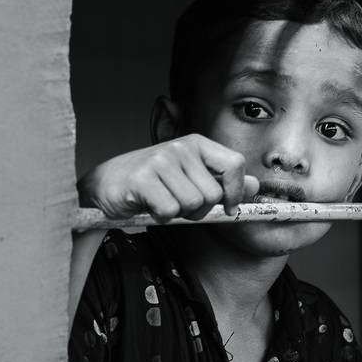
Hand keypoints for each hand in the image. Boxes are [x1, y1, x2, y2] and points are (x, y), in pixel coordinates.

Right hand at [78, 135, 259, 221]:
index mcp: (197, 144)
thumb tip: (254, 186)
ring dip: (179, 213)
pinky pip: (170, 211)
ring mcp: (161, 160)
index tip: (229, 207)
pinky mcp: (143, 178)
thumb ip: (224, 181)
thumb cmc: (153, 183)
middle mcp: (181, 147)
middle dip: (200, 209)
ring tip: (163, 202)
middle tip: (179, 203)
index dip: (236, 191)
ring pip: (193, 205)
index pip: (235, 164)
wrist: (107, 185)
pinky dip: (161, 217)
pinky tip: (149, 206)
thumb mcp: (192, 178)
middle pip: (213, 194)